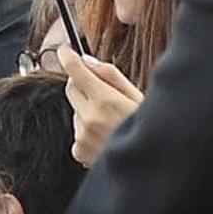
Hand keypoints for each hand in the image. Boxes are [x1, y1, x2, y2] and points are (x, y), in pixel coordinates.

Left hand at [60, 48, 143, 166]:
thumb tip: (87, 61)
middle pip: (70, 88)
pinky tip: (106, 135)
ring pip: (76, 110)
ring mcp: (82, 135)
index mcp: (105, 100)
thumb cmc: (148, 127)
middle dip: (81, 82)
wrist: (148, 163)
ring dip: (87, 109)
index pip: (76, 71)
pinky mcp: (78, 150)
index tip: (64, 50)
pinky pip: (77, 131)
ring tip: (112, 120)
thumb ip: (111, 76)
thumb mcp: (138, 96)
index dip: (67, 57)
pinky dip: (87, 129)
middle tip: (99, 86)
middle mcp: (89, 118)